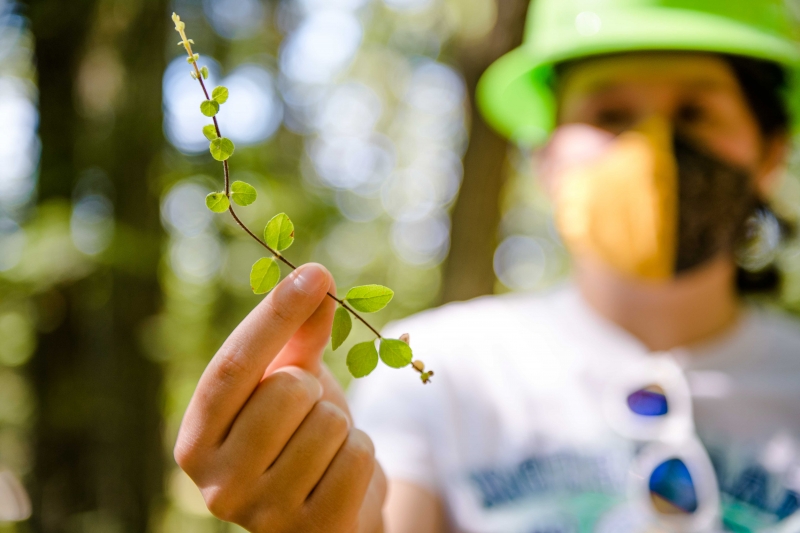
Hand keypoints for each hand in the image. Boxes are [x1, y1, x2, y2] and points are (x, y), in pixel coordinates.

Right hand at [174, 263, 385, 532]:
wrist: (329, 507)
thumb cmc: (299, 435)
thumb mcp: (291, 379)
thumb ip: (298, 333)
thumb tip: (316, 276)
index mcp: (197, 439)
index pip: (233, 367)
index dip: (275, 315)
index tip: (314, 274)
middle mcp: (216, 484)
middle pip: (288, 391)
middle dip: (313, 388)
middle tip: (307, 415)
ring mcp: (262, 516)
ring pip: (329, 423)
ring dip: (340, 426)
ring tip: (323, 449)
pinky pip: (357, 458)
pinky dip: (361, 455)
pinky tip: (340, 475)